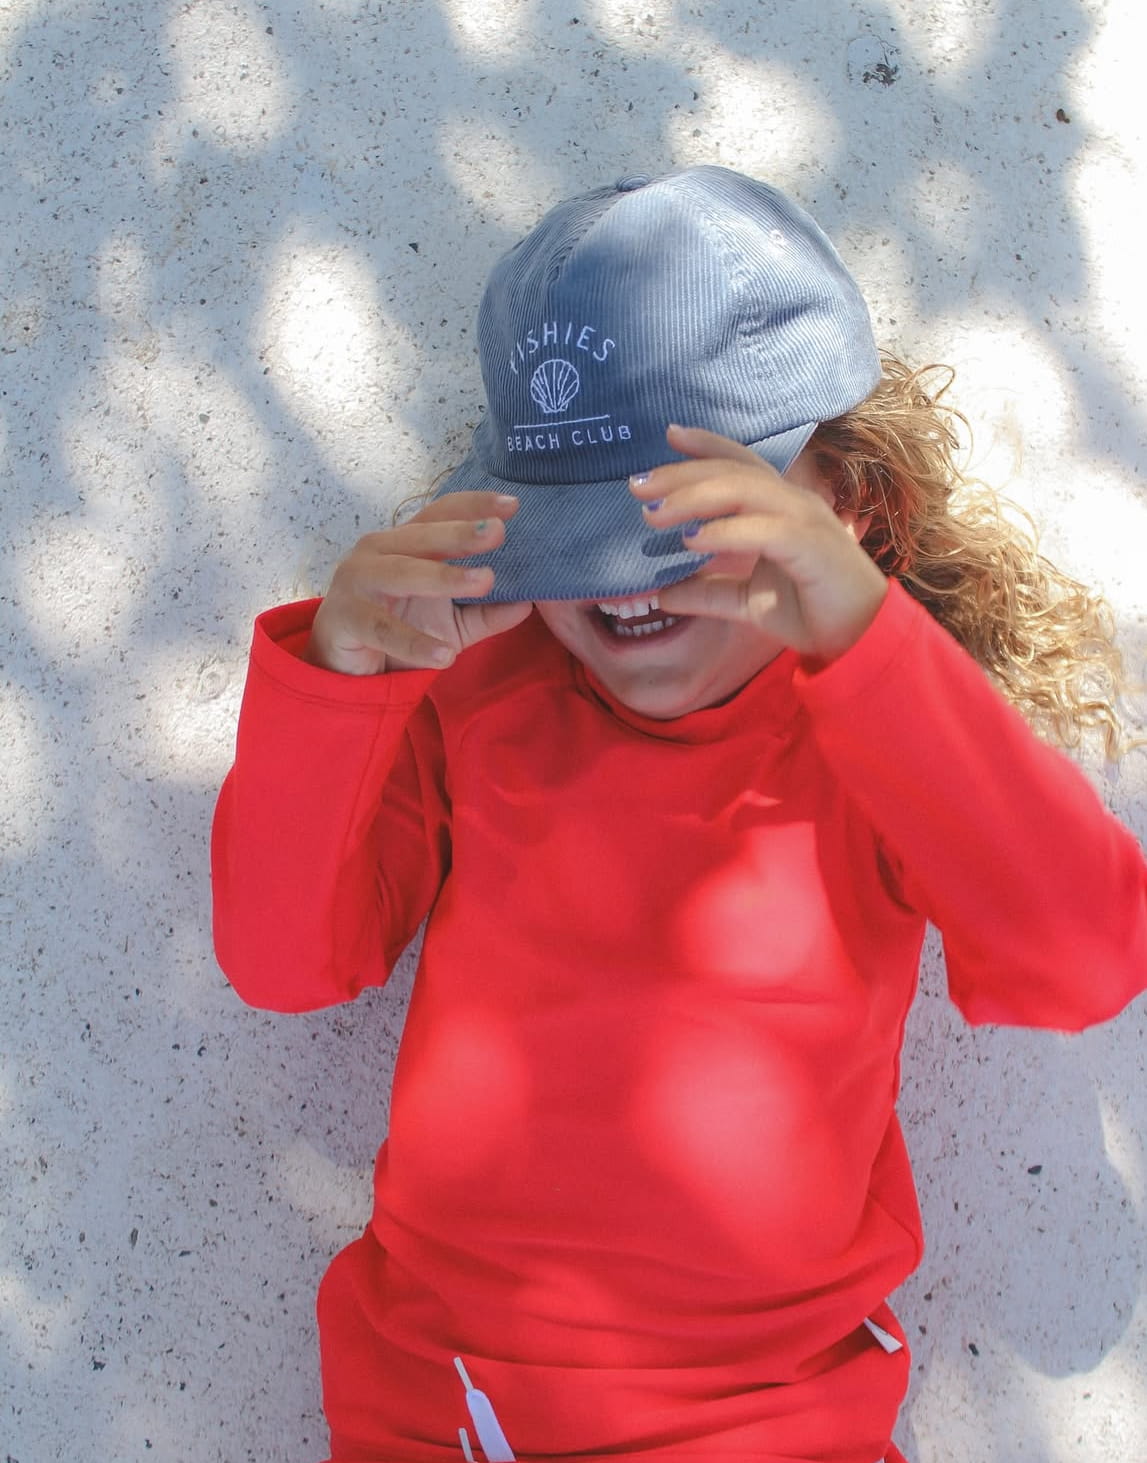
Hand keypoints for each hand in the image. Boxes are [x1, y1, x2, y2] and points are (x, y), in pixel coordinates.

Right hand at [303, 492, 530, 674]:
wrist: (345, 667)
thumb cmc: (397, 631)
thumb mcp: (450, 625)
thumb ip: (486, 614)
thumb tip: (531, 605)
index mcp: (405, 543)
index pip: (440, 514)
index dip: (473, 507)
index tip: (512, 506)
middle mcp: (378, 551)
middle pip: (422, 536)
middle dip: (461, 533)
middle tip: (498, 532)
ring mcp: (357, 582)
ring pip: (402, 574)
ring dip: (444, 577)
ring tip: (484, 582)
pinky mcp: (344, 617)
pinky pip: (383, 629)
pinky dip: (414, 643)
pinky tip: (445, 655)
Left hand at [630, 425, 887, 662]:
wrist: (859, 639)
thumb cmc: (812, 611)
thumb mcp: (747, 602)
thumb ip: (709, 593)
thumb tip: (664, 593)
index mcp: (780, 507)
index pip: (740, 463)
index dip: (707, 446)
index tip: (669, 435)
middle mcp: (792, 503)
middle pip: (732, 472)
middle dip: (682, 474)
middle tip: (637, 486)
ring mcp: (805, 521)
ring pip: (745, 490)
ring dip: (695, 498)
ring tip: (655, 513)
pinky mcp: (812, 547)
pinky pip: (764, 530)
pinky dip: (727, 531)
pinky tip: (693, 540)